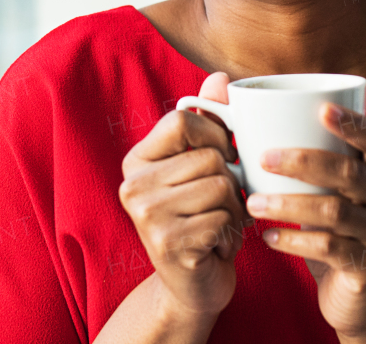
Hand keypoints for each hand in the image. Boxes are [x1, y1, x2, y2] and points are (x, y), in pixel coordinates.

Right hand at [118, 72, 244, 319]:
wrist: (194, 287)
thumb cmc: (202, 219)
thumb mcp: (203, 167)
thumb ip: (209, 120)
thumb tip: (220, 78)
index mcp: (137, 161)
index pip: (181, 120)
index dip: (214, 135)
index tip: (221, 158)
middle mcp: (132, 185)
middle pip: (210, 157)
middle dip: (230, 183)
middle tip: (218, 207)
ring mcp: (146, 216)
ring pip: (221, 187)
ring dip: (233, 210)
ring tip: (217, 225)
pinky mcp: (167, 244)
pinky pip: (223, 218)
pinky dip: (230, 233)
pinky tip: (215, 245)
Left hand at [245, 104, 365, 339]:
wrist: (358, 297)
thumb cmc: (334, 229)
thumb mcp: (330, 192)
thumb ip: (307, 158)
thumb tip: (246, 113)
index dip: (354, 123)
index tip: (320, 108)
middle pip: (351, 172)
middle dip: (303, 161)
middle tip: (263, 158)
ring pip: (335, 211)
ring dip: (289, 204)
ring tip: (254, 202)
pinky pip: (329, 248)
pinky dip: (293, 240)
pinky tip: (267, 236)